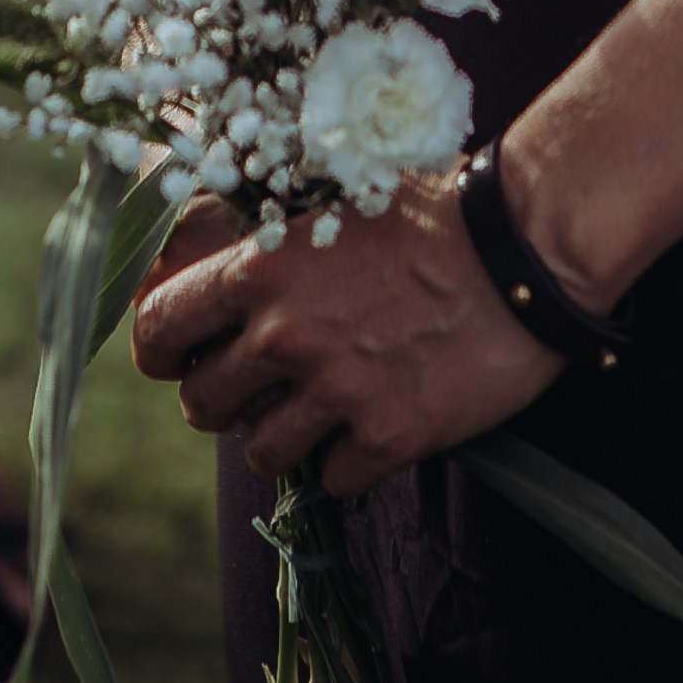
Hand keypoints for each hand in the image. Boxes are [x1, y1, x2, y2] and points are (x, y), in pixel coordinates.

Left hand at [131, 176, 561, 497]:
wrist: (523, 252)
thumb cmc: (439, 212)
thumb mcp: (342, 203)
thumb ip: (282, 246)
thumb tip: (238, 271)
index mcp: (263, 269)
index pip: (159, 325)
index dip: (159, 349)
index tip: (175, 358)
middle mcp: (286, 336)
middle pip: (201, 403)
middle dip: (223, 400)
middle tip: (258, 388)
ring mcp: (335, 392)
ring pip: (261, 453)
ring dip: (283, 437)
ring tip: (320, 410)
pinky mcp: (387, 437)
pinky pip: (333, 479)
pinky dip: (349, 461)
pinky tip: (377, 424)